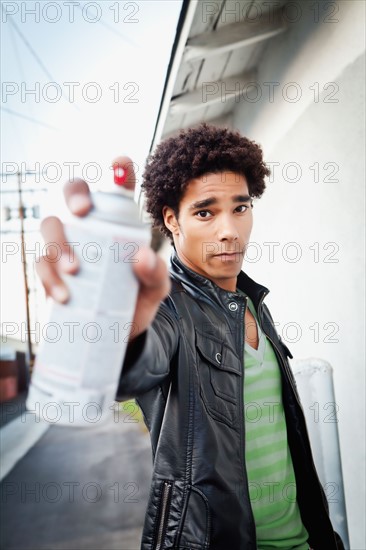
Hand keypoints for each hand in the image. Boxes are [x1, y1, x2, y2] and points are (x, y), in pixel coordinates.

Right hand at [36, 156, 170, 340]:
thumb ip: (156, 273)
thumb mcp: (155, 289)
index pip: (118, 191)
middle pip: (72, 194)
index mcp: (118, 225)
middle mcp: (90, 228)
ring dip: (58, 243)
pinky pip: (41, 264)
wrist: (120, 333)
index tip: (119, 164)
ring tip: (74, 270)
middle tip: (82, 211)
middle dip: (75, 194)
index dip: (119, 171)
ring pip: (50, 225)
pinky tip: (63, 295)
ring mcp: (67, 247)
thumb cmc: (138, 299)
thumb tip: (142, 256)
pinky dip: (49, 277)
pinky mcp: (51, 271)